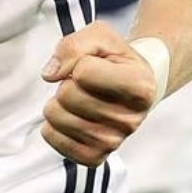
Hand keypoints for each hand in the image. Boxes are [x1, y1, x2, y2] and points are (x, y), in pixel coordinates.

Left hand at [39, 21, 158, 167]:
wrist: (131, 86)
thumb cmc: (115, 59)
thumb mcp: (100, 35)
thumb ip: (74, 45)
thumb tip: (51, 74)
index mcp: (140, 86)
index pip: (83, 72)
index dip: (78, 62)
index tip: (92, 64)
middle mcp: (131, 119)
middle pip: (68, 96)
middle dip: (66, 83)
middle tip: (82, 84)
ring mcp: (114, 141)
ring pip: (57, 118)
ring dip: (59, 103)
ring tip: (78, 99)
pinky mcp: (96, 156)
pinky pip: (55, 141)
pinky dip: (53, 126)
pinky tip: (71, 117)